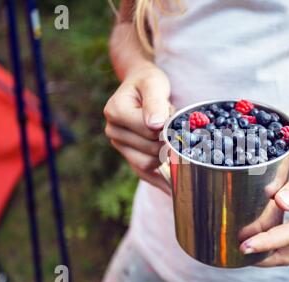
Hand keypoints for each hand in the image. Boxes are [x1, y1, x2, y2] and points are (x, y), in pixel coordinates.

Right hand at [103, 66, 171, 193]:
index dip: (167, 127)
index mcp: (115, 112)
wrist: (140, 85)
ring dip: (166, 152)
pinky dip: (159, 181)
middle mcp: (113, 131)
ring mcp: (120, 146)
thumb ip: (155, 103)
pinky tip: (174, 190)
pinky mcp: (129, 155)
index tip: (175, 118)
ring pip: (149, 163)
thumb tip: (156, 125)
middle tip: (174, 124)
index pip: (149, 131)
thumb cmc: (148, 83)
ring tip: (169, 135)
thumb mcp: (153, 84)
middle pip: (150, 148)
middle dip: (168, 139)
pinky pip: (144, 173)